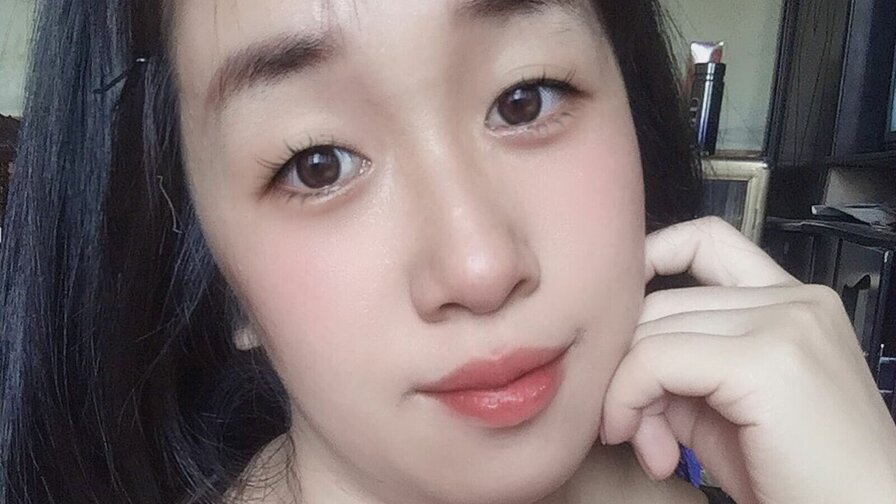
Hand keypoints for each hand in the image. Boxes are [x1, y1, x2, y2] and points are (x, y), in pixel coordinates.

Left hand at [599, 217, 895, 503]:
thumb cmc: (800, 479)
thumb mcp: (724, 411)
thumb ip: (675, 369)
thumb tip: (615, 361)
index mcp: (794, 301)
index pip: (706, 242)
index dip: (651, 258)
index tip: (615, 311)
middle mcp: (796, 299)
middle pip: (661, 298)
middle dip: (628, 366)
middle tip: (635, 430)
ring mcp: (785, 323)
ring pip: (651, 328)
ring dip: (626, 394)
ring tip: (654, 450)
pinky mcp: (767, 360)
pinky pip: (655, 360)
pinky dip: (630, 400)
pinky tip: (656, 454)